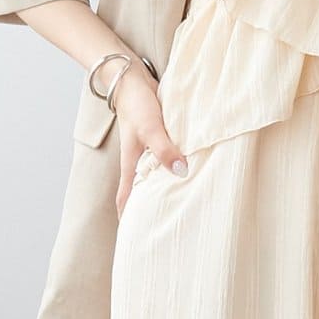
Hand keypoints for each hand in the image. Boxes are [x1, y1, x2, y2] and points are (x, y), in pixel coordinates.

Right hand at [111, 61, 186, 219]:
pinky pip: (169, 161)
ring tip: (184, 208)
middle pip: (143, 193)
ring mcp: (150, 151)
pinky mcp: (162, 140)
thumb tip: (180, 171)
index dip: (128, 219)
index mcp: (131, 165)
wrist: (133, 78)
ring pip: (158, 178)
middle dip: (150, 212)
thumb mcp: (151, 128)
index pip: (125, 198)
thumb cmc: (137, 104)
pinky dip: (177, 170)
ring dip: (167, 190)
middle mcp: (139, 162)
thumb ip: (165, 149)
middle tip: (164, 232)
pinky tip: (192, 175)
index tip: (135, 240)